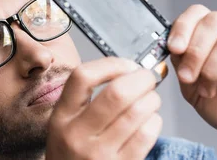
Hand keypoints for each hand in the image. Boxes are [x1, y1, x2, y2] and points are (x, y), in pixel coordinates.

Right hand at [46, 57, 162, 159]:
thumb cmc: (71, 152)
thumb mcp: (64, 123)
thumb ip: (86, 99)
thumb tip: (127, 71)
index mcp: (62, 116)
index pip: (83, 77)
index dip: (111, 64)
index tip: (126, 65)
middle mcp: (77, 133)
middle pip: (117, 93)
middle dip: (141, 79)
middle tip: (147, 79)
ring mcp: (99, 152)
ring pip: (138, 112)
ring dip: (152, 100)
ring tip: (150, 100)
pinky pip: (147, 134)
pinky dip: (154, 121)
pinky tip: (149, 122)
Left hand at [168, 5, 216, 137]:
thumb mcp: (192, 84)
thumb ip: (181, 63)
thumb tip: (171, 46)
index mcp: (216, 33)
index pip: (198, 12)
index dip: (183, 27)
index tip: (174, 48)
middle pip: (213, 21)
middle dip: (194, 52)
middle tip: (187, 77)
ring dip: (211, 69)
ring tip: (208, 89)